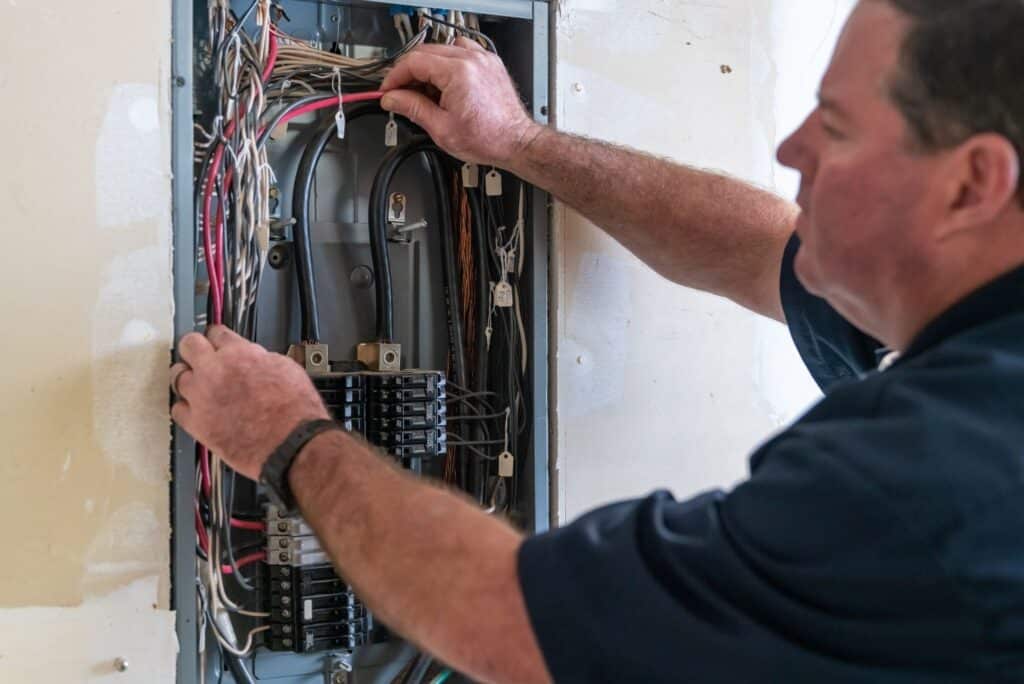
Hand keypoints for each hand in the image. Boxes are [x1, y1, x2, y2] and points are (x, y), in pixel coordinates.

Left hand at [169, 326, 328, 479]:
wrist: (291, 443)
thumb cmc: (294, 411)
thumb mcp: (285, 368)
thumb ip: (260, 359)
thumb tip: (252, 358)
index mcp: (239, 354)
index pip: (217, 333)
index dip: (218, 336)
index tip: (217, 340)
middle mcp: (215, 371)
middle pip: (189, 345)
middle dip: (195, 347)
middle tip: (199, 354)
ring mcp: (201, 397)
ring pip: (177, 376)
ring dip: (187, 377)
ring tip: (195, 383)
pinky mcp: (196, 424)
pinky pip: (177, 409)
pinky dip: (185, 408)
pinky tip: (194, 409)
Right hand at [380, 38, 543, 167]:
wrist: (515, 142)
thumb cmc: (488, 139)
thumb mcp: (441, 128)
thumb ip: (413, 109)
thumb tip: (392, 99)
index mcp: (458, 72)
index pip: (414, 62)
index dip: (395, 76)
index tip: (388, 90)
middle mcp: (472, 59)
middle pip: (425, 53)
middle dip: (408, 73)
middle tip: (401, 93)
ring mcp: (483, 59)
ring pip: (442, 49)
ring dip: (428, 67)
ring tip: (426, 91)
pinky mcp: (490, 63)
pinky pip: (462, 51)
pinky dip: (449, 63)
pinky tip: (446, 83)